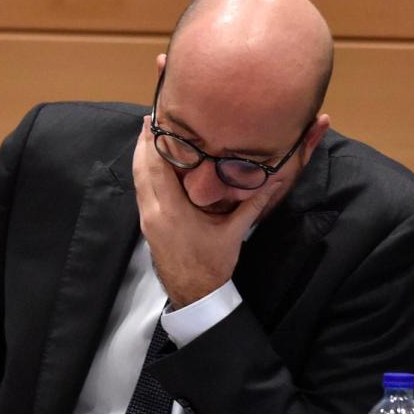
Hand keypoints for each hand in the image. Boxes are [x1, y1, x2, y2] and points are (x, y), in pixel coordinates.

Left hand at [133, 116, 281, 307]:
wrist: (194, 294)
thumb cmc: (213, 264)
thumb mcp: (234, 232)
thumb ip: (252, 203)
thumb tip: (275, 179)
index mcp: (172, 211)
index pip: (157, 168)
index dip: (155, 142)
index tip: (155, 119)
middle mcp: (153, 212)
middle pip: (141, 170)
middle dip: (144, 143)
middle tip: (150, 119)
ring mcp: (147, 219)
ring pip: (138, 180)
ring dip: (141, 157)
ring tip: (149, 135)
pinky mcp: (147, 224)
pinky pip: (141, 191)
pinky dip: (144, 173)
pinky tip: (153, 164)